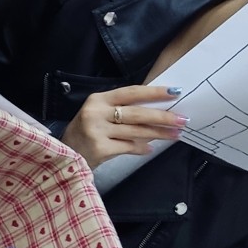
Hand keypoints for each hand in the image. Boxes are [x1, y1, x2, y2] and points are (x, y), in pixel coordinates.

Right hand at [61, 84, 187, 167]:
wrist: (65, 155)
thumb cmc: (86, 132)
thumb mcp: (99, 114)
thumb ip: (122, 109)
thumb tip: (157, 109)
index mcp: (98, 99)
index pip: (131, 92)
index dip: (154, 92)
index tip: (175, 93)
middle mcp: (96, 113)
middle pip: (137, 113)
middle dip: (163, 117)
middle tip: (182, 119)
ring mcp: (97, 131)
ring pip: (136, 131)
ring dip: (158, 133)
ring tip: (175, 134)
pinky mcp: (100, 149)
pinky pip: (128, 147)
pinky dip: (141, 148)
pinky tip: (150, 148)